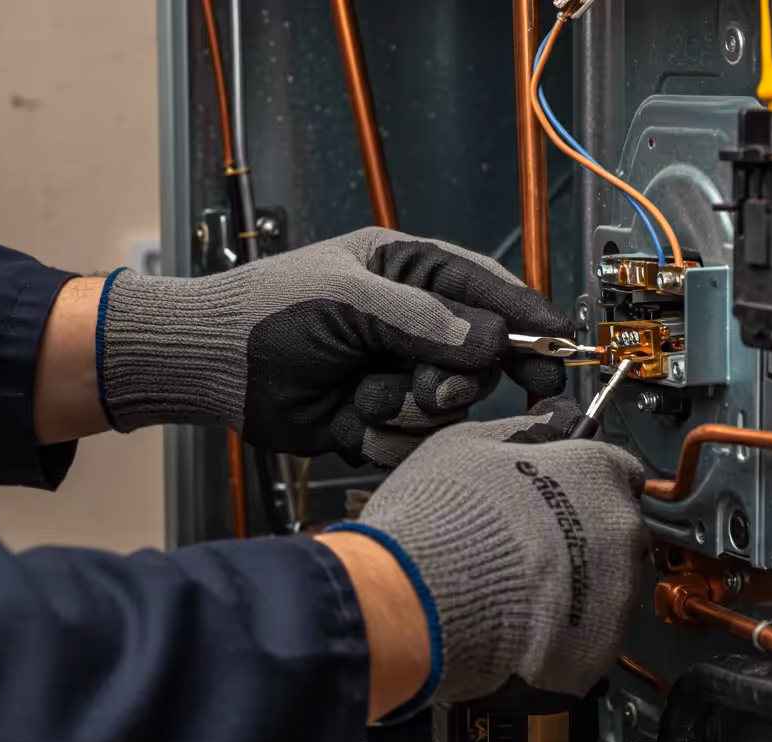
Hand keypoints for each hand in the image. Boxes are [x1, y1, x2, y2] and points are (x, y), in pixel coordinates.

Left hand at [95, 228, 572, 465]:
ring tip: (365, 397)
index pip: (485, 290)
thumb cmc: (269, 312)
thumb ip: (423, 319)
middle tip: (434, 390)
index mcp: (407, 273)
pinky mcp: (377, 417)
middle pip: (479, 359)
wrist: (212, 368)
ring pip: (447, 407)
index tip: (560, 341)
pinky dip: (382, 434)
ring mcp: (395, 372)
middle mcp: (409, 324)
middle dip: (456, 380)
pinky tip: (347, 417)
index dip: (525, 317)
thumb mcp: (349, 300)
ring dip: (408, 409)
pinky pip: (411, 438)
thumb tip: (490, 340)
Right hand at [335, 397, 647, 704]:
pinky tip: (520, 624)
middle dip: (582, 538)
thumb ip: (519, 435)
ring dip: (575, 588)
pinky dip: (563, 634)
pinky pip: (589, 637)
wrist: (418, 602)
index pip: (620, 470)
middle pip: (617, 531)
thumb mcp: (467, 445)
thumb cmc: (439, 522)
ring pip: (609, 587)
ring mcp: (616, 593)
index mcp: (595, 471)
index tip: (568, 494)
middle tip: (530, 546)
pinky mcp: (599, 648)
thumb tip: (539, 431)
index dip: (586, 483)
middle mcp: (619, 529)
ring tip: (517, 589)